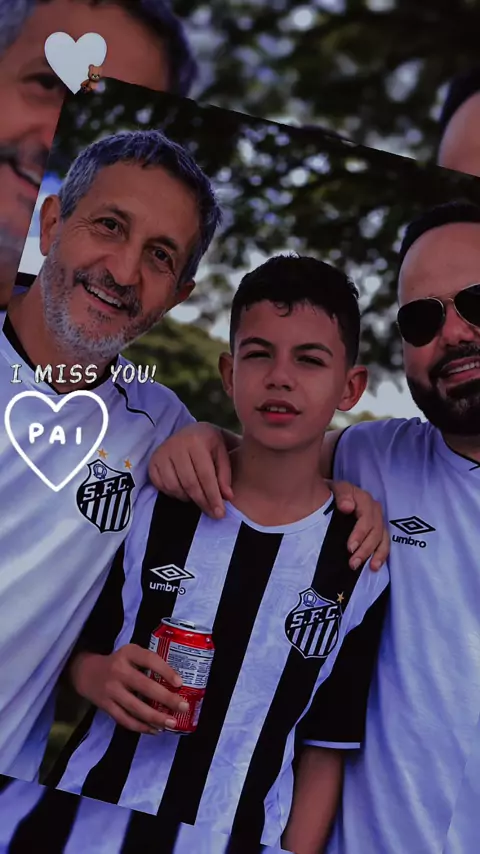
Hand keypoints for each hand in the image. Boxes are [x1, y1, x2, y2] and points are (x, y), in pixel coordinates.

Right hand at [70, 644, 187, 734]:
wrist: (86, 672)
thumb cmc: (118, 663)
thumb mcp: (131, 654)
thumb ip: (148, 663)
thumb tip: (176, 683)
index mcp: (128, 653)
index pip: (149, 660)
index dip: (165, 671)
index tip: (180, 683)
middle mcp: (119, 671)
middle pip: (145, 686)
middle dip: (166, 699)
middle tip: (184, 707)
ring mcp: (111, 690)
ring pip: (136, 707)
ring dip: (156, 717)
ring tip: (172, 723)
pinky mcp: (106, 706)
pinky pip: (125, 719)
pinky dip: (141, 727)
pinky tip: (155, 730)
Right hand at [149, 422, 233, 518]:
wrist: (191, 431)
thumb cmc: (209, 443)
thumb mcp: (222, 452)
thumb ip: (225, 475)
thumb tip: (227, 497)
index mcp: (196, 441)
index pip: (205, 475)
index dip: (213, 496)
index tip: (220, 513)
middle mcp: (176, 445)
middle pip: (189, 483)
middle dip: (202, 502)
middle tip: (212, 513)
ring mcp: (161, 453)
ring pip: (174, 486)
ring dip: (187, 498)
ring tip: (198, 498)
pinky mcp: (152, 461)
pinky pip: (160, 485)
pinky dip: (172, 494)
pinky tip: (184, 493)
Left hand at [329, 481, 388, 571]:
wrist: (332, 494)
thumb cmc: (332, 493)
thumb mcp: (334, 489)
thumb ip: (341, 495)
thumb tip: (347, 507)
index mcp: (364, 499)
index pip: (366, 518)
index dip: (360, 534)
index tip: (350, 548)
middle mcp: (374, 509)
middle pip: (375, 531)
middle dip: (366, 549)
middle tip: (354, 563)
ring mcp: (378, 520)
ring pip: (382, 538)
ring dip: (377, 555)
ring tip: (371, 568)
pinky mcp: (379, 530)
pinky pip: (384, 543)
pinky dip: (381, 555)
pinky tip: (375, 566)